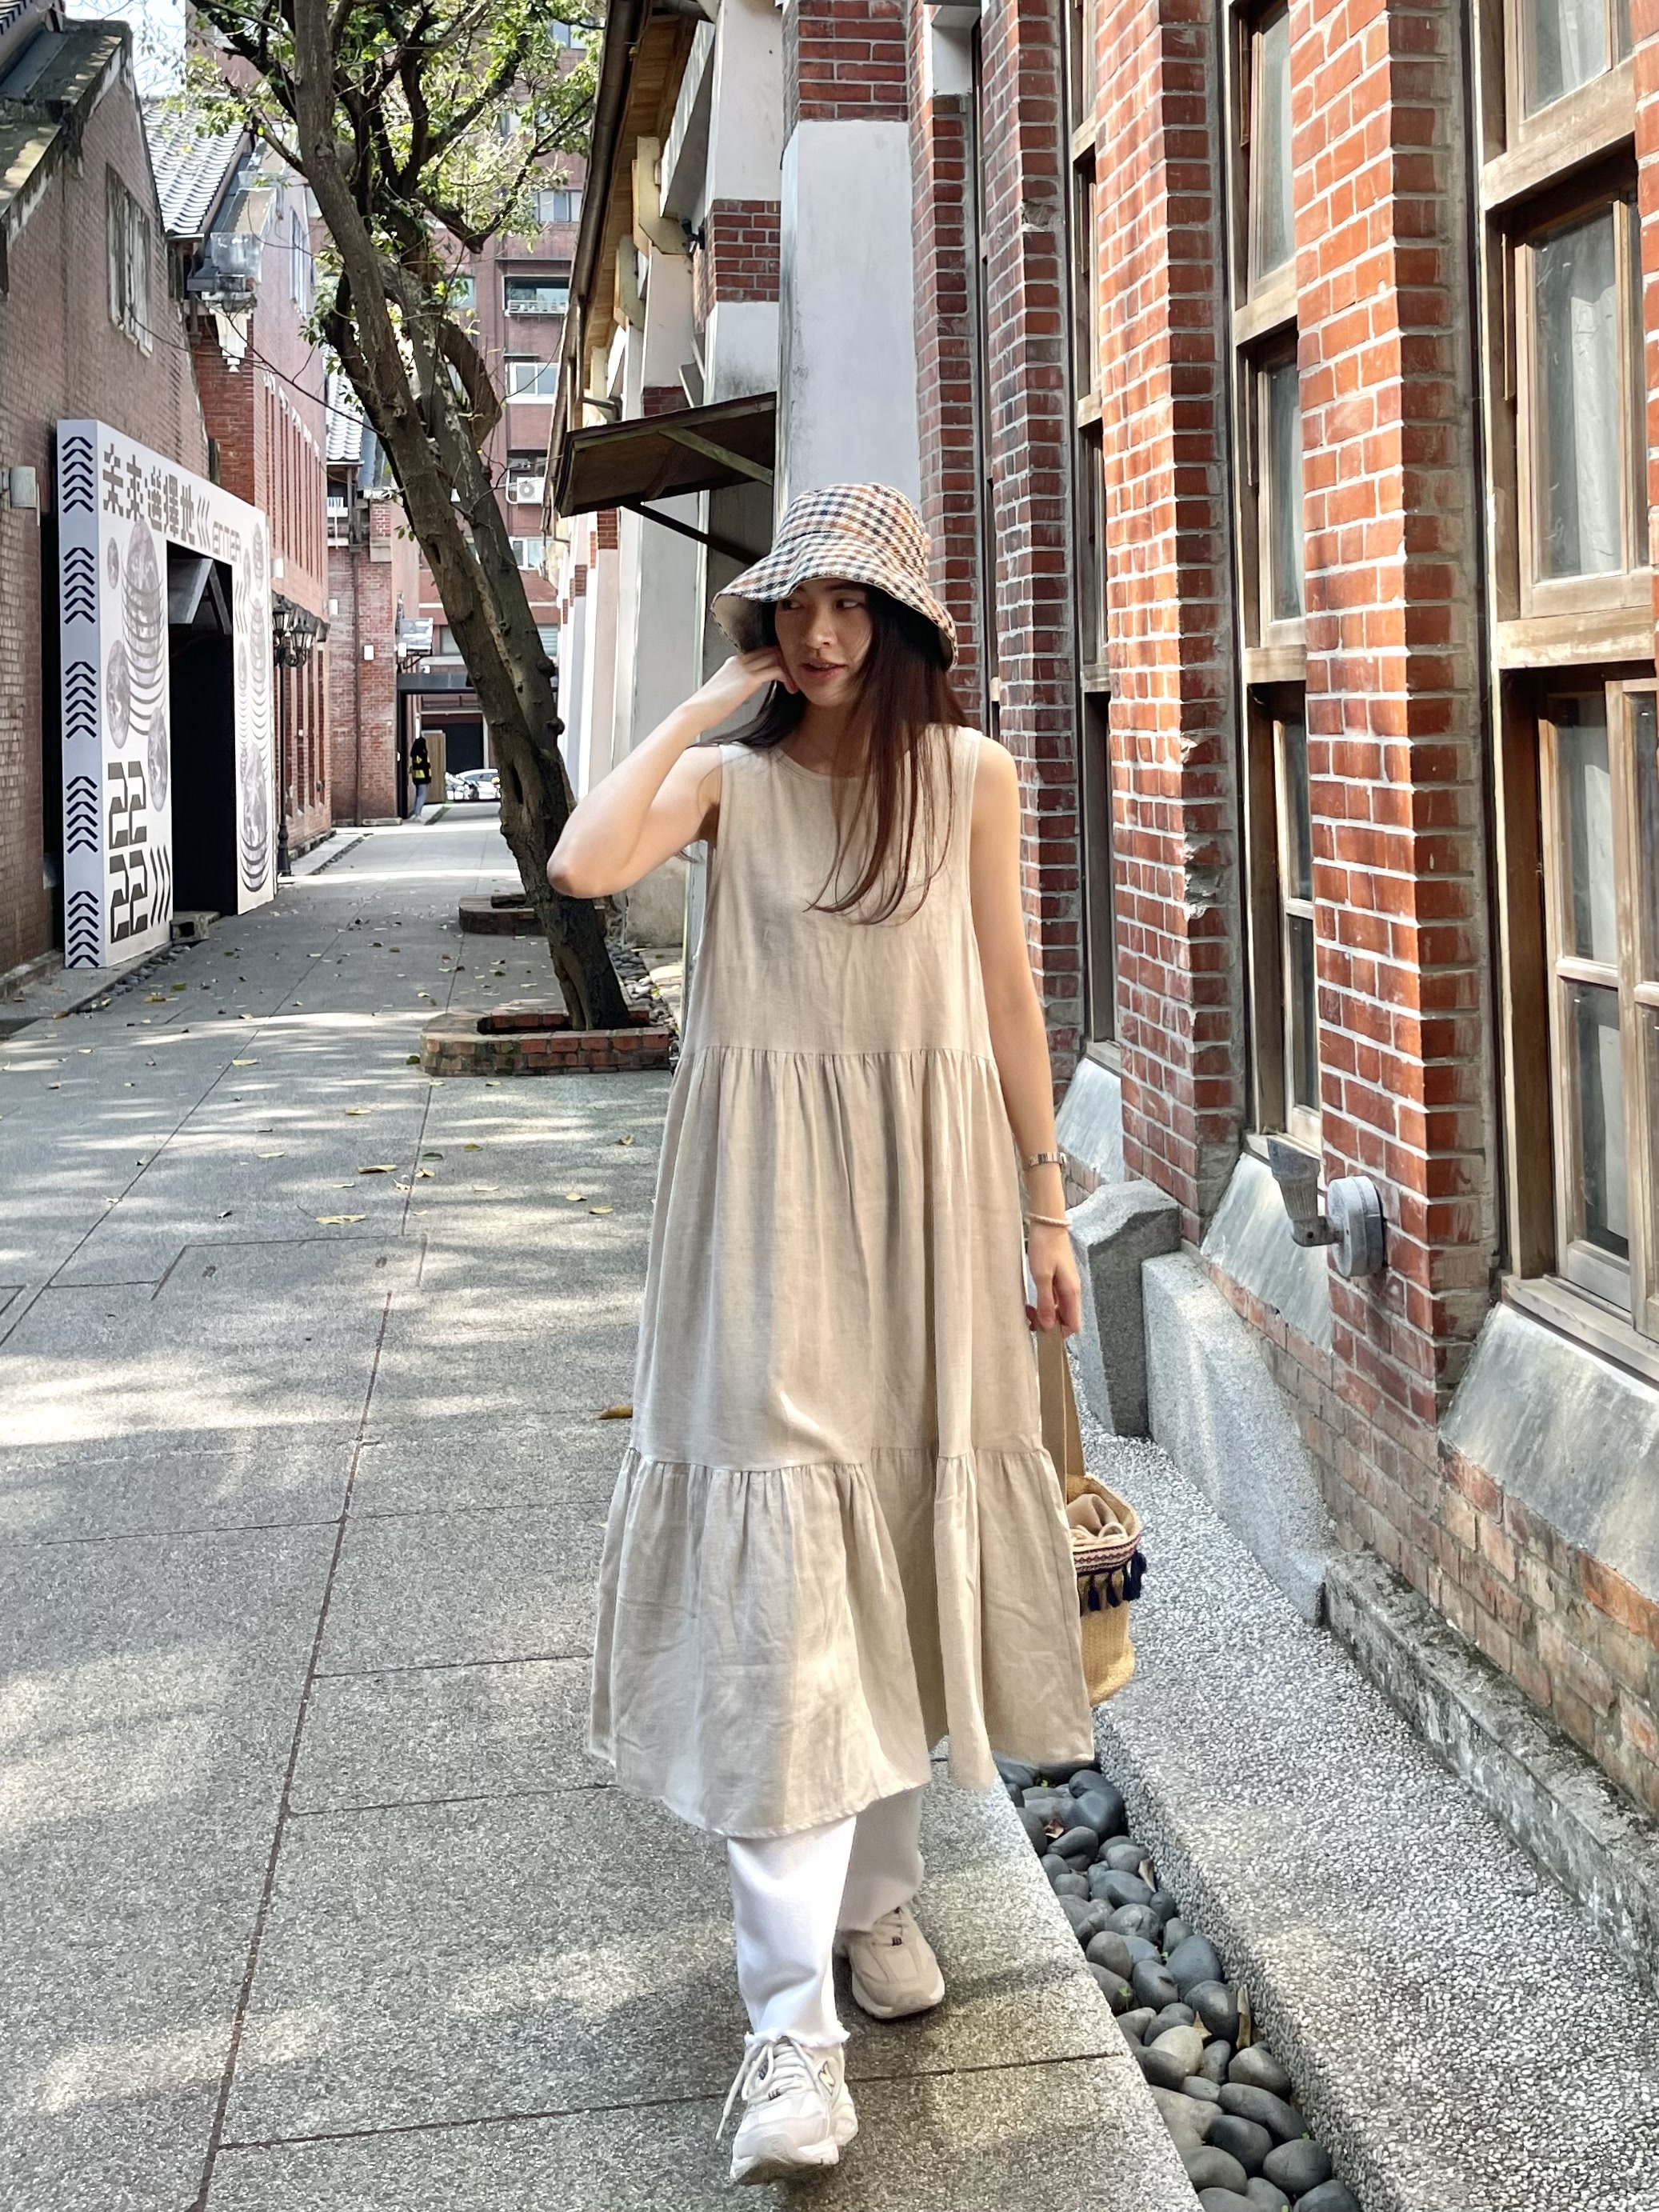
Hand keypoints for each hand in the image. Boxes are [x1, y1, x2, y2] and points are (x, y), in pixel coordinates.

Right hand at [685, 647, 793, 730]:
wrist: (696, 712)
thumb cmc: (708, 708)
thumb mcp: (726, 692)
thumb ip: (738, 686)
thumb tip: (745, 692)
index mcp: (734, 662)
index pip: (761, 652)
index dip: (777, 660)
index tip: (785, 675)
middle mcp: (740, 661)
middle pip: (771, 650)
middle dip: (786, 662)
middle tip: (794, 678)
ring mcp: (744, 668)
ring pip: (776, 657)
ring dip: (789, 670)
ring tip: (793, 686)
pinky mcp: (748, 680)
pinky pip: (775, 670)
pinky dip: (787, 677)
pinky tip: (790, 688)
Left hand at [1025, 1220, 1081, 1335]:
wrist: (1048, 1224)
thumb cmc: (1045, 1247)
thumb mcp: (1042, 1276)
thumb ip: (1046, 1302)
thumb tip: (1049, 1325)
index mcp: (1072, 1292)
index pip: (1073, 1325)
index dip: (1059, 1332)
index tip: (1041, 1331)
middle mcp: (1072, 1291)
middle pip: (1065, 1319)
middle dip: (1048, 1323)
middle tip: (1030, 1318)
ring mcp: (1066, 1285)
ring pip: (1058, 1309)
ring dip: (1044, 1313)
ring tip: (1028, 1309)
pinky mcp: (1059, 1279)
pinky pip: (1054, 1299)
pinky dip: (1044, 1303)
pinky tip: (1032, 1300)